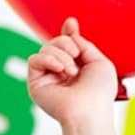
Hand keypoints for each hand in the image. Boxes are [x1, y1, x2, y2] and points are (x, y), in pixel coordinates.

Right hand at [26, 18, 120, 134]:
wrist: (89, 111)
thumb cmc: (99, 93)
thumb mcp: (100, 62)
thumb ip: (84, 44)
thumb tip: (71, 33)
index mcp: (78, 67)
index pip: (67, 45)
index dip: (68, 33)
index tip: (71, 24)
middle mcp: (62, 72)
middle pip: (56, 42)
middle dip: (66, 43)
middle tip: (76, 56)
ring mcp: (49, 77)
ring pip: (46, 48)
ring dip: (61, 55)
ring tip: (72, 71)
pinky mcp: (36, 83)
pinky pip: (34, 59)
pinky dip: (48, 59)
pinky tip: (60, 70)